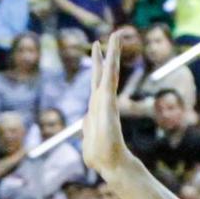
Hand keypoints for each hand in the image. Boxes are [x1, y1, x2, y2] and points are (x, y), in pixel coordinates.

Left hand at [81, 33, 127, 182]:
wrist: (109, 163)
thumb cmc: (99, 156)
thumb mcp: (88, 138)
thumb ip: (86, 127)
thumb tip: (85, 120)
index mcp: (95, 108)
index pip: (96, 84)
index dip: (96, 69)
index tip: (97, 54)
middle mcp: (101, 101)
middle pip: (102, 74)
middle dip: (102, 57)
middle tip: (102, 40)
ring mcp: (106, 100)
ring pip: (109, 71)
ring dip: (112, 53)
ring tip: (115, 35)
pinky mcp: (108, 101)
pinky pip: (110, 77)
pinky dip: (112, 62)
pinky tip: (113, 48)